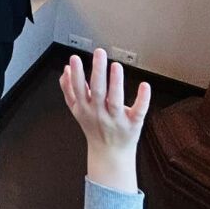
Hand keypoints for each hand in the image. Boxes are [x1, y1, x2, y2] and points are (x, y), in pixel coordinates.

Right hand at [59, 50, 150, 193]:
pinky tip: (144, 86)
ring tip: (116, 66)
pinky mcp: (133, 124)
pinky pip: (138, 111)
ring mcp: (117, 119)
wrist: (110, 155)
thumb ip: (69, 90)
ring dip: (115, 82)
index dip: (76, 74)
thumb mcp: (77, 111)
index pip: (79, 89)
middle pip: (97, 91)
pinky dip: (142, 99)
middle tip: (99, 53)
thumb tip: (65, 71)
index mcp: (85, 108)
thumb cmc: (95, 129)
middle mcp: (100, 113)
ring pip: (115, 100)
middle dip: (97, 71)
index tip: (75, 59)